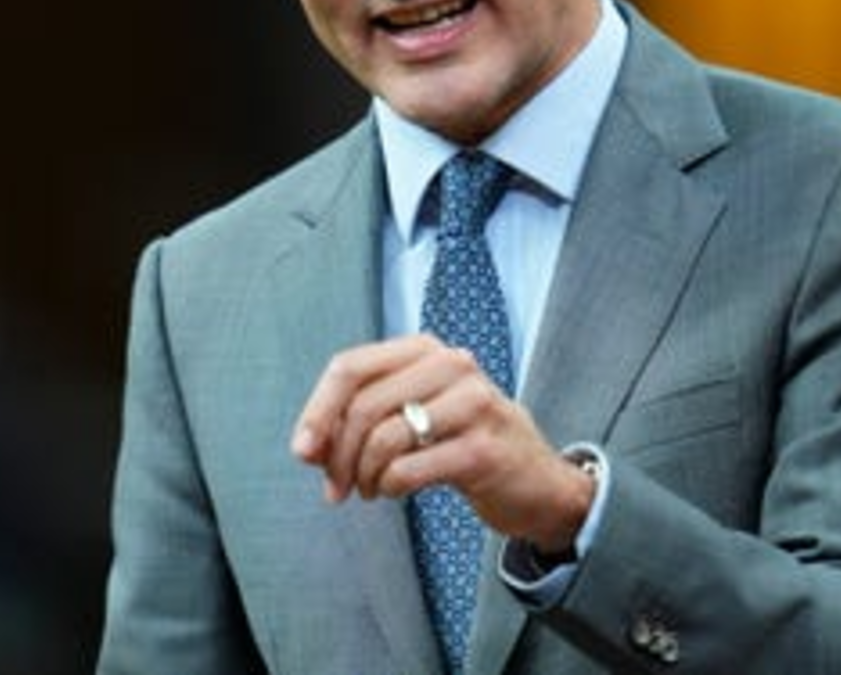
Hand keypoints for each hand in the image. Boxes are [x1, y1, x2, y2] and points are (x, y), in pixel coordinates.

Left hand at [289, 332, 594, 551]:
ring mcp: (473, 404)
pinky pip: (409, 470)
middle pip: (362, 406)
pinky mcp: (483, 449)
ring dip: (363, 474)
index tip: (302, 451)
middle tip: (334, 487)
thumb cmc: (462, 442)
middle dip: (337, 454)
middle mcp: (451, 365)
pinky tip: (393, 491)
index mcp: (425, 349)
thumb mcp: (413, 416)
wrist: (538, 481)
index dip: (317, 410)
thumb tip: (307, 447)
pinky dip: (389, 487)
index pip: (349, 367)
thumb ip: (359, 420)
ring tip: (367, 489)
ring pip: (384, 438)